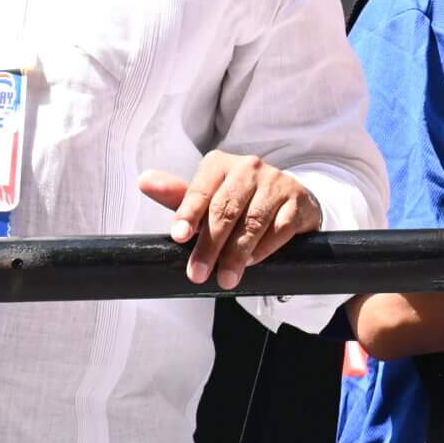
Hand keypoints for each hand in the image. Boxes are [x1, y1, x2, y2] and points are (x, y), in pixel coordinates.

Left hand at [138, 155, 320, 289]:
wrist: (288, 201)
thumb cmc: (239, 202)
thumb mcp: (207, 198)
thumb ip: (178, 196)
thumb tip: (144, 181)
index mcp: (221, 164)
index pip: (200, 189)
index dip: (189, 213)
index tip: (179, 237)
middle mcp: (249, 167)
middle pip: (225, 208)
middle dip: (210, 245)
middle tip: (197, 273)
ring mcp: (277, 182)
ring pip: (253, 220)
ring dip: (237, 253)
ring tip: (225, 278)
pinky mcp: (298, 201)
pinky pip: (280, 227)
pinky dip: (265, 247)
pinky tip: (253, 261)